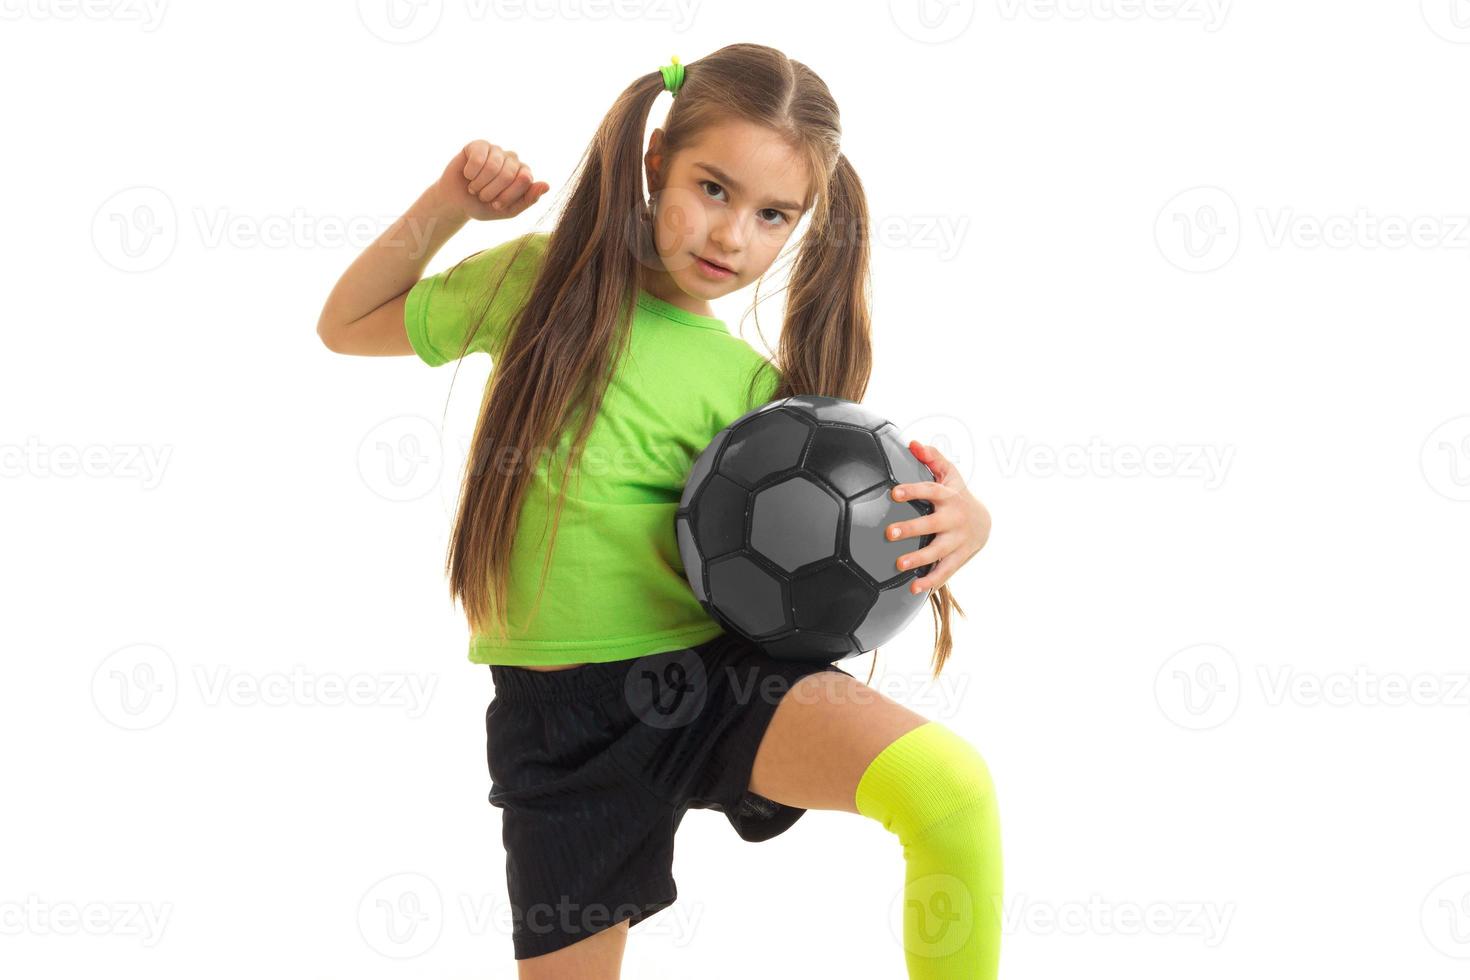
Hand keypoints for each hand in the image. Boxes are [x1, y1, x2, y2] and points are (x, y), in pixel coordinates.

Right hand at [435, 140, 549, 220]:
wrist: (457, 202)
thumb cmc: (485, 206)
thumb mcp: (509, 211)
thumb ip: (529, 200)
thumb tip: (547, 185)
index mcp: (524, 174)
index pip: (525, 180)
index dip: (507, 196)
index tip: (496, 205)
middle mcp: (513, 159)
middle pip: (508, 174)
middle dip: (491, 192)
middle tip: (483, 197)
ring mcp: (497, 150)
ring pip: (493, 166)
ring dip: (480, 184)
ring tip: (474, 188)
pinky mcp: (479, 145)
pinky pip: (478, 158)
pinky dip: (470, 173)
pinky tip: (468, 175)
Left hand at [885, 441, 991, 594]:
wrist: (985, 522)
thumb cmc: (957, 495)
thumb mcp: (949, 474)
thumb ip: (932, 458)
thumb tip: (913, 443)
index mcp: (948, 496)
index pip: (930, 490)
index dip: (913, 491)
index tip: (894, 493)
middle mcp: (954, 519)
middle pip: (932, 524)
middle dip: (912, 528)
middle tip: (889, 533)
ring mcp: (957, 540)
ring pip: (938, 551)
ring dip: (919, 559)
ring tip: (899, 564)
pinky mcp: (959, 558)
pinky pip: (945, 572)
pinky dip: (931, 582)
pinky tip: (914, 589)